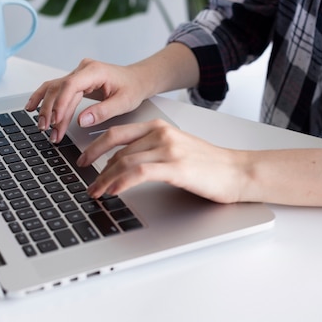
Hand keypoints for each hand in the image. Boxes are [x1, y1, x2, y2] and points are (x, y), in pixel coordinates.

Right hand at [25, 58, 148, 142]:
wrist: (137, 80)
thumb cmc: (133, 88)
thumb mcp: (123, 103)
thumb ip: (103, 111)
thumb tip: (82, 120)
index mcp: (94, 71)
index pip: (70, 85)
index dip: (60, 104)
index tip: (56, 121)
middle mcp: (83, 70)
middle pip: (59, 89)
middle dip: (52, 112)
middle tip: (49, 131)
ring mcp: (78, 74)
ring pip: (55, 90)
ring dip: (47, 109)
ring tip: (43, 127)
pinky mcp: (76, 81)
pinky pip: (56, 89)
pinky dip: (44, 99)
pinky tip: (32, 108)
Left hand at [77, 119, 247, 203]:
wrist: (237, 171)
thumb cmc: (210, 164)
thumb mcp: (178, 148)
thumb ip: (152, 150)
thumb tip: (125, 165)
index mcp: (159, 127)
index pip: (118, 133)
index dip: (95, 147)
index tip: (84, 160)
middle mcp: (161, 135)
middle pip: (117, 150)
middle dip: (97, 169)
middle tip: (88, 185)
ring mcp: (168, 150)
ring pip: (124, 162)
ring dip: (105, 180)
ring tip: (96, 193)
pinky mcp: (175, 167)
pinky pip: (138, 173)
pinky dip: (121, 183)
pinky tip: (113, 191)